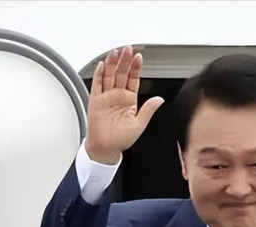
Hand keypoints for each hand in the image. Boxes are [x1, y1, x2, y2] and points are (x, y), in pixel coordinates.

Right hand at [86, 46, 164, 163]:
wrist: (106, 148)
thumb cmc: (122, 139)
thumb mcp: (140, 124)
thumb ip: (149, 109)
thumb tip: (159, 99)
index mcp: (130, 100)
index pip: (133, 80)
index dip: (136, 68)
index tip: (138, 58)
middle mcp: (118, 96)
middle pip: (122, 74)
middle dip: (125, 61)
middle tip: (128, 49)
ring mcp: (106, 96)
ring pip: (110, 75)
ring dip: (113, 63)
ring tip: (117, 52)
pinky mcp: (95, 100)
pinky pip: (97, 84)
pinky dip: (100, 74)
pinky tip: (103, 64)